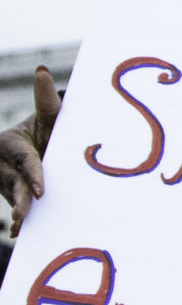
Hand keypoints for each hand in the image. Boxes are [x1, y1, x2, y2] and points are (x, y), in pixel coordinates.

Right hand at [0, 66, 59, 231]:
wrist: (46, 140)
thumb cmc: (52, 126)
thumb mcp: (52, 114)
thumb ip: (47, 99)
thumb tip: (42, 71)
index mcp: (11, 142)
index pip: (23, 160)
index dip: (32, 175)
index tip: (41, 191)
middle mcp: (3, 161)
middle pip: (12, 181)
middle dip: (19, 198)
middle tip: (23, 214)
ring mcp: (4, 177)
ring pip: (11, 194)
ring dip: (17, 211)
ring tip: (20, 226)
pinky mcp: (10, 190)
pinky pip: (12, 202)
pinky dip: (16, 219)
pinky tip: (18, 232)